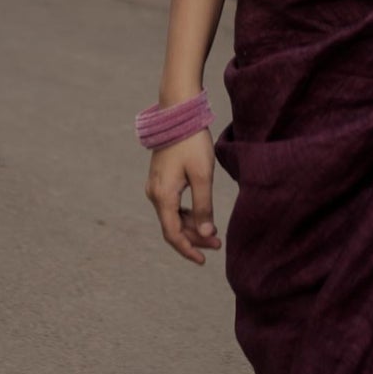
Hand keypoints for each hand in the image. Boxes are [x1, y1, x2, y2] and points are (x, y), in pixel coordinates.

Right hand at [145, 126, 220, 265]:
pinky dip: (187, 213)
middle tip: (217, 244)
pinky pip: (172, 205)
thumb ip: (204, 206)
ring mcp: (156, 186)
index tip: (204, 260)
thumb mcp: (202, 175)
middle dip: (194, 238)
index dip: (188, 249)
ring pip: (173, 216)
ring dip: (192, 226)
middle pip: (173, 226)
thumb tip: (207, 234)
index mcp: (163, 196)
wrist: (177, 113)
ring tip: (214, 233)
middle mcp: (154, 194)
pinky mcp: (161, 179)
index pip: (173, 234)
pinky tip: (202, 214)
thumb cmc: (192, 142)